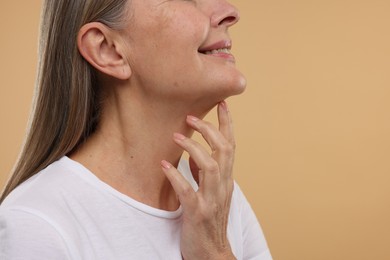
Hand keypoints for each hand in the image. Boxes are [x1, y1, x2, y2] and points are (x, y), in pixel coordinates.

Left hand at [161, 101, 235, 259]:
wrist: (211, 252)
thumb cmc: (209, 220)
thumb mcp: (211, 193)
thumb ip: (204, 174)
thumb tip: (194, 155)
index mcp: (226, 180)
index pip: (231, 146)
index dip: (228, 124)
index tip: (222, 103)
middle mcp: (223, 186)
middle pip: (224, 150)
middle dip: (210, 130)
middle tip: (191, 116)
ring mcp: (212, 200)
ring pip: (210, 167)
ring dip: (193, 148)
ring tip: (176, 136)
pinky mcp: (198, 213)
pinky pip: (188, 192)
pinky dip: (176, 177)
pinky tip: (164, 166)